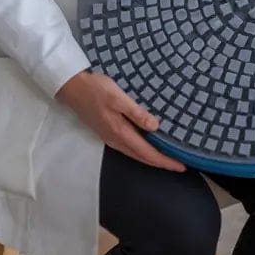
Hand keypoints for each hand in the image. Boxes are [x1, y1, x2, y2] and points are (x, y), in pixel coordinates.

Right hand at [56, 71, 184, 172]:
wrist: (73, 88)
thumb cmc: (97, 89)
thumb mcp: (118, 98)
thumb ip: (137, 113)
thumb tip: (156, 127)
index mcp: (121, 132)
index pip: (147, 153)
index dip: (165, 161)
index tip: (181, 166)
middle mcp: (116, 140)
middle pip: (142, 157)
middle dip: (161, 163)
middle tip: (180, 165)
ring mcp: (111, 138)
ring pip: (135, 154)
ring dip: (152, 158)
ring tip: (168, 158)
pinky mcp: (108, 133)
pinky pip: (129, 147)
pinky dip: (142, 151)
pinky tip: (147, 145)